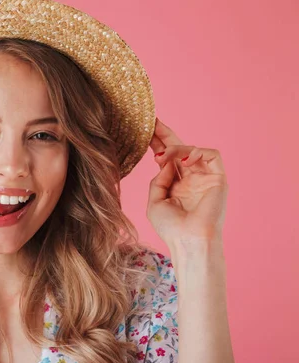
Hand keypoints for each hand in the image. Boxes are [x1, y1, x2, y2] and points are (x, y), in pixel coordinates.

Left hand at [147, 118, 228, 247]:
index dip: (157, 143)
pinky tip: (184, 160)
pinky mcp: (218, 178)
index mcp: (175, 184)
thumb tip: (165, 162)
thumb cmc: (171, 228)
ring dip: (176, 149)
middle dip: (165, 135)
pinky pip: (211, 155)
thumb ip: (158, 179)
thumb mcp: (155, 201)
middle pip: (179, 148)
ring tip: (162, 157)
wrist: (189, 241)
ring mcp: (205, 177)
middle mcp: (191, 178)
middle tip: (152, 122)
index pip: (166, 158)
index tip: (144, 129)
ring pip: (192, 150)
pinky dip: (197, 152)